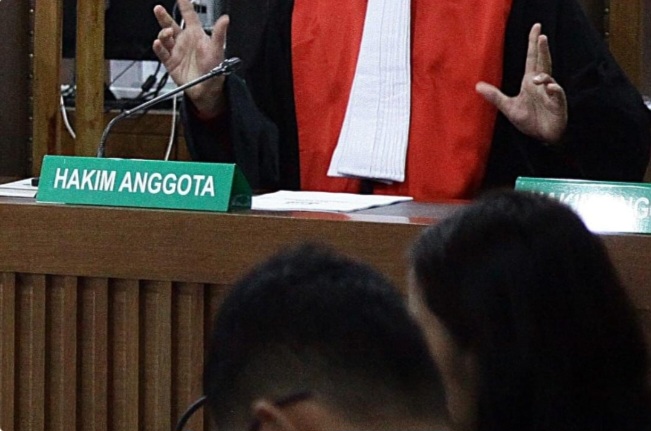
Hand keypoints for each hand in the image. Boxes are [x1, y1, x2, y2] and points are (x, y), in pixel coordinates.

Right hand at [153, 0, 228, 116]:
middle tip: (158, 9)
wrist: (207, 89)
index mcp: (196, 35)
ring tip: (167, 32)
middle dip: (163, 16)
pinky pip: (162, 52)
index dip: (184, 5)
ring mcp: (177, 51)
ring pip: (164, 37)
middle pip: (171, 24)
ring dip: (163, 33)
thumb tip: (225, 19)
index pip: (189, 15)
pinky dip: (158, 47)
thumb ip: (219, 33)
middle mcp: (185, 41)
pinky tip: (158, 43)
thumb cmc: (215, 69)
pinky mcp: (171, 62)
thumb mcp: (218, 49)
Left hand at [476, 23, 566, 143]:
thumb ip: (495, 96)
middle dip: (542, 49)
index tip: (536, 29)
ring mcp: (551, 93)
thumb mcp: (508, 107)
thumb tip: (477, 86)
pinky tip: (550, 87)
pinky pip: (557, 94)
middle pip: (543, 62)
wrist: (542, 137)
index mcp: (530, 82)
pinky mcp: (558, 104)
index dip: (534, 44)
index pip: (532, 59)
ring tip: (536, 79)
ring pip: (550, 78)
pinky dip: (554, 89)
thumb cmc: (529, 121)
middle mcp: (541, 84)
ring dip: (544, 76)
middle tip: (541, 35)